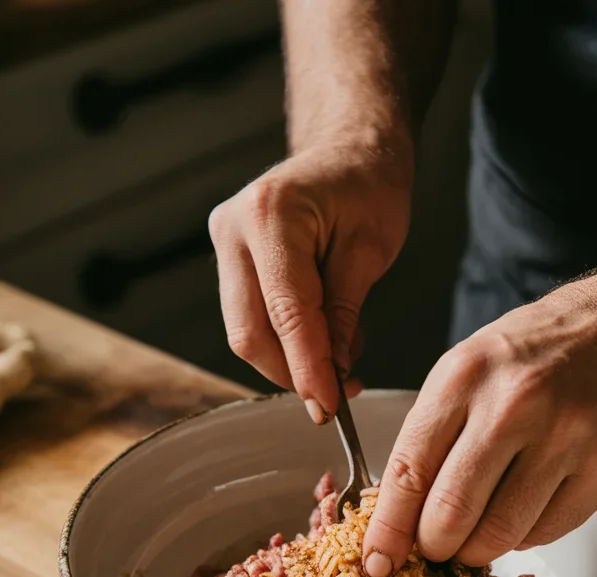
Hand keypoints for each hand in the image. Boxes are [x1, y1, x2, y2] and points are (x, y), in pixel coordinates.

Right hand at [208, 140, 411, 420]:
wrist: (348, 150)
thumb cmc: (367, 187)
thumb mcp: (370, 250)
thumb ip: (344, 315)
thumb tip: (332, 376)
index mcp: (272, 214)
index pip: (287, 312)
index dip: (308, 368)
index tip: (330, 407)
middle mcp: (235, 227)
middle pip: (250, 332)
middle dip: (293, 374)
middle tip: (338, 398)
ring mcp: (226, 244)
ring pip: (246, 333)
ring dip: (291, 364)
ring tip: (340, 363)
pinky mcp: (231, 262)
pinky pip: (252, 319)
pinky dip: (286, 344)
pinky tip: (323, 342)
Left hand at [362, 274, 596, 576]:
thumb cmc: (545, 349)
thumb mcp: (473, 365)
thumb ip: (436, 433)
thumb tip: (401, 517)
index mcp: (465, 375)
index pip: (408, 472)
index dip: (389, 531)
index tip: (378, 562)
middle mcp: (515, 404)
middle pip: (450, 515)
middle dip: (436, 547)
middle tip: (440, 547)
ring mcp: (567, 436)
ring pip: (500, 534)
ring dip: (481, 548)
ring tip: (484, 530)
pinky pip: (548, 531)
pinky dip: (528, 533)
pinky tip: (531, 505)